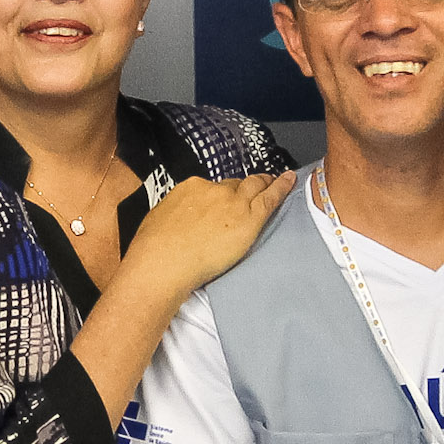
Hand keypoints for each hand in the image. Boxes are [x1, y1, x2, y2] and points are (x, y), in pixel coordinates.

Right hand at [117, 170, 298, 295]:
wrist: (162, 263)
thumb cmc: (154, 249)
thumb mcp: (160, 220)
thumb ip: (177, 215)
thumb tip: (180, 220)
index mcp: (190, 189)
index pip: (214, 186)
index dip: (223, 193)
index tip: (227, 198)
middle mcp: (213, 190)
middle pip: (235, 185)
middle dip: (246, 186)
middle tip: (256, 185)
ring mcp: (233, 203)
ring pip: (255, 186)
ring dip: (265, 182)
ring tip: (276, 180)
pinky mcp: (248, 218)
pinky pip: (270, 198)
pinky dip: (282, 187)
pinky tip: (290, 180)